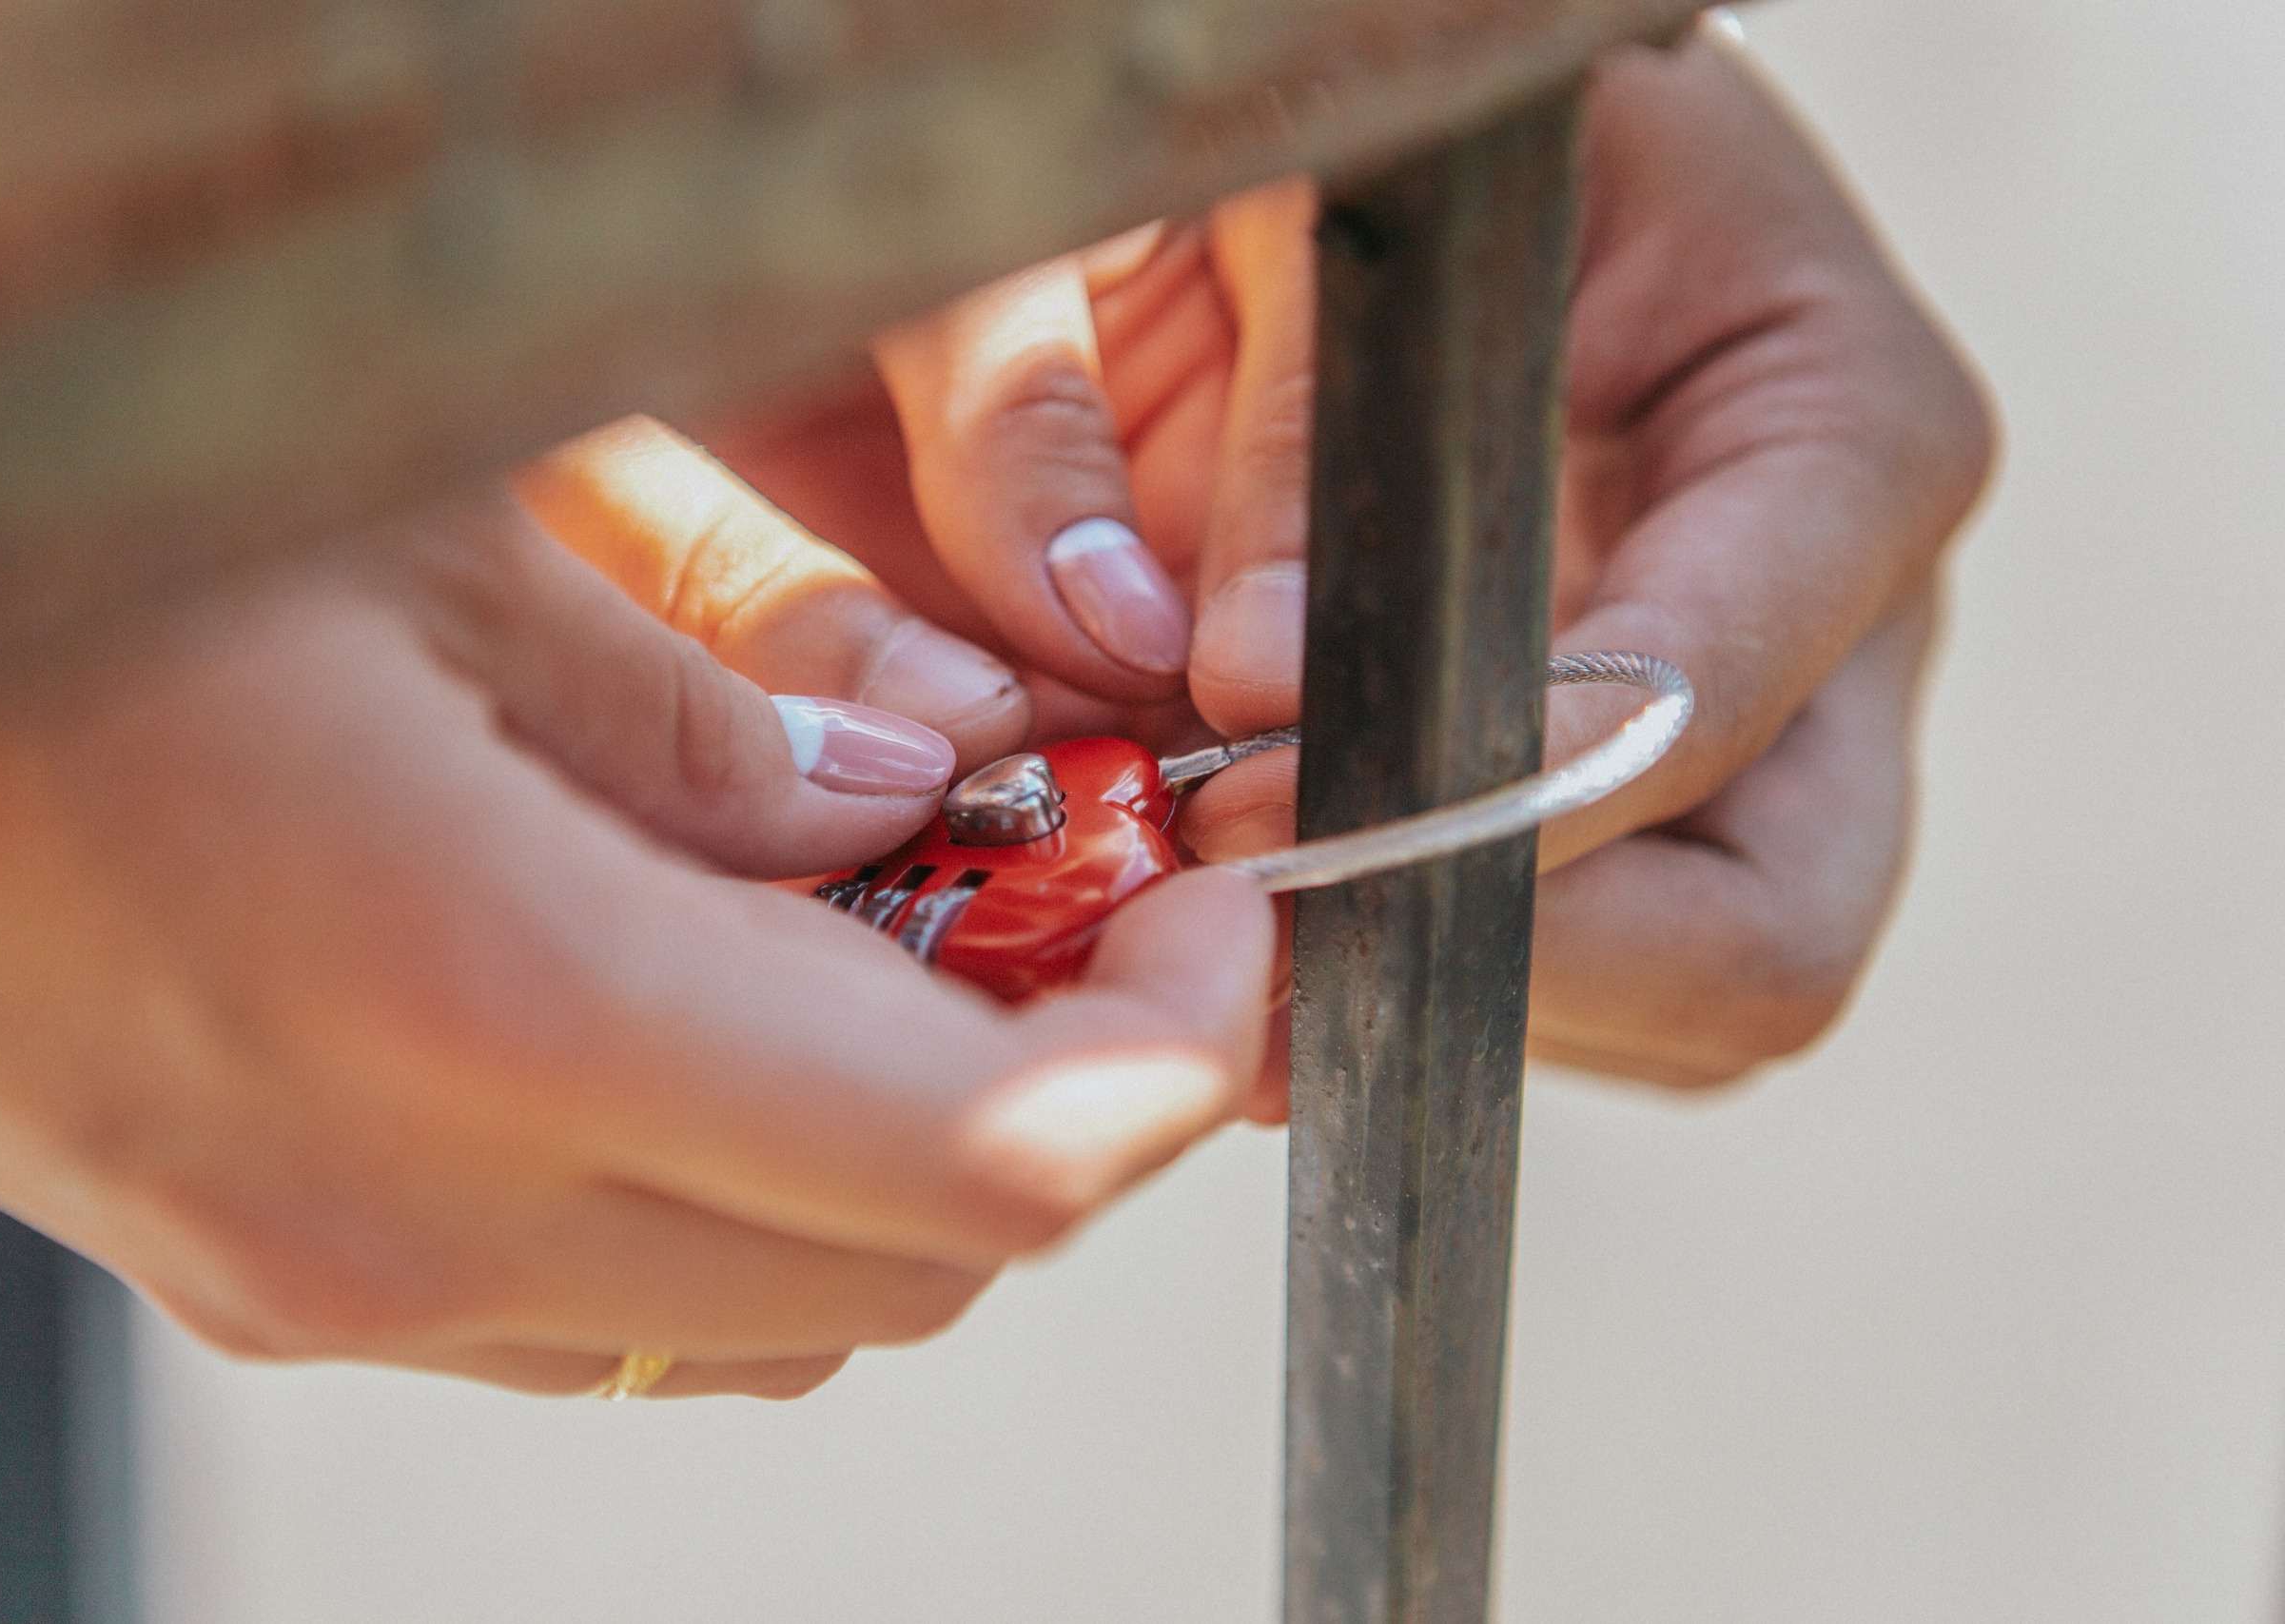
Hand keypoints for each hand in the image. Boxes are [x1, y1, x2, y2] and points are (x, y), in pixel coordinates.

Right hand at [0, 464, 1271, 1397]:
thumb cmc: (55, 549)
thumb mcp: (425, 533)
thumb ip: (710, 709)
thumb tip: (906, 794)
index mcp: (486, 998)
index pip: (977, 1159)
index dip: (1165, 1055)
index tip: (1223, 930)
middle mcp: (424, 1211)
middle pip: (912, 1267)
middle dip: (1073, 1098)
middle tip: (1111, 913)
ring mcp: (347, 1283)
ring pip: (779, 1324)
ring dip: (920, 1166)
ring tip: (937, 959)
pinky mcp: (291, 1283)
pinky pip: (624, 1322)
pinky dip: (755, 1206)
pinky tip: (746, 1028)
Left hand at [710, 29, 1994, 1091]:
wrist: (1469, 156)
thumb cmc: (1426, 138)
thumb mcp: (1344, 209)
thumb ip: (1292, 425)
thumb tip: (1250, 686)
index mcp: (1838, 437)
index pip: (1714, 717)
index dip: (1482, 806)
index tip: (1261, 803)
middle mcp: (1842, 623)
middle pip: (1754, 950)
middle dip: (1496, 971)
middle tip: (1261, 928)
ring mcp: (1770, 734)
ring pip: (1663, 1002)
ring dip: (1438, 990)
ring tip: (1236, 900)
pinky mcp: (1667, 796)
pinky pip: (1579, 976)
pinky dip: (1416, 977)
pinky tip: (1268, 896)